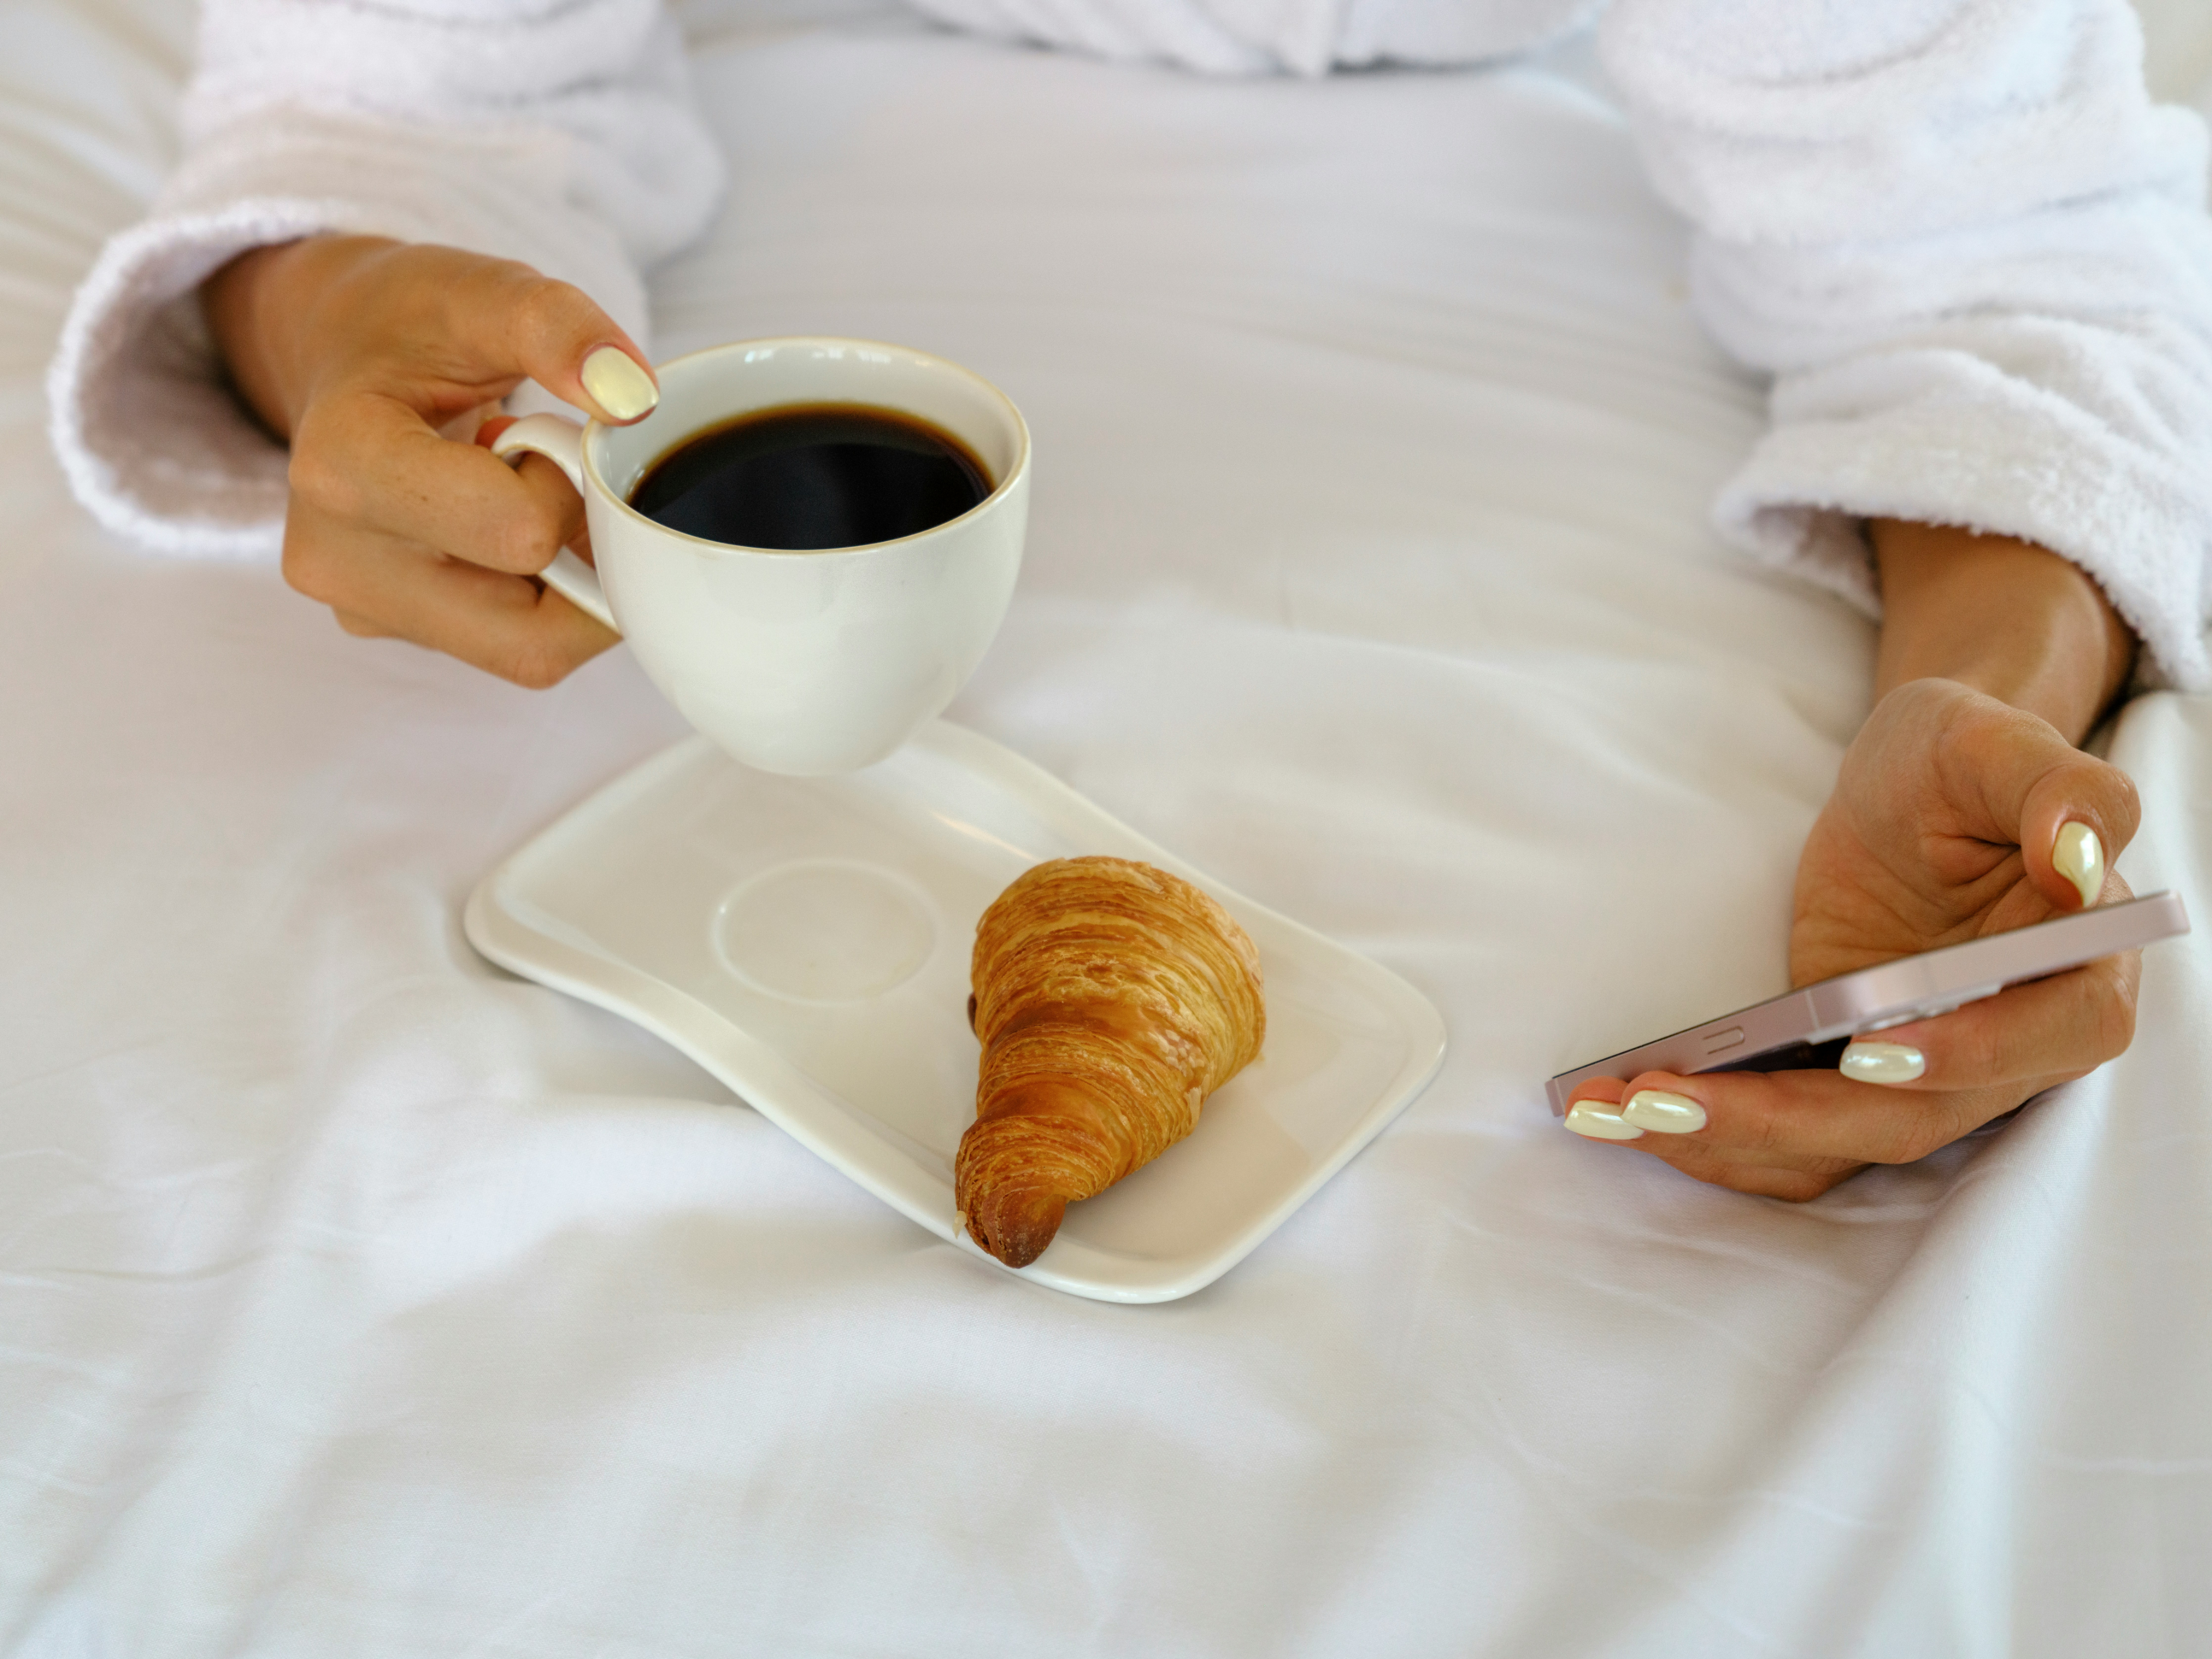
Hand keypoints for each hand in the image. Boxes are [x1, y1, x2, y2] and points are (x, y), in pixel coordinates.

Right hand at [202, 236, 662, 685]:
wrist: (345, 350)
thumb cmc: (411, 323)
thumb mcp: (481, 290)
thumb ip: (557, 326)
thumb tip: (631, 395)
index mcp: (344, 466)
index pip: (518, 533)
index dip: (568, 489)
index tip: (542, 435)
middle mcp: (337, 558)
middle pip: (533, 631)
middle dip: (583, 560)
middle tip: (556, 478)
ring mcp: (361, 607)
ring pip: (532, 654)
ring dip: (571, 584)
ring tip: (531, 496)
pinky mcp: (389, 630)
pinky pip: (512, 650)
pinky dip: (545, 598)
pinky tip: (511, 528)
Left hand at [1561, 525, 2144, 1198]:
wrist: (1912, 786)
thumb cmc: (1963, 758)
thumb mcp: (1997, 743)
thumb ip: (2061, 789)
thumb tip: (2081, 855)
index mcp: (2078, 970)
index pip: (2046, 1036)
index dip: (1967, 1054)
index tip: (1874, 1047)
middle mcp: (2010, 1048)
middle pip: (1910, 1118)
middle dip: (1782, 1118)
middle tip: (1665, 1097)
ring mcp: (1923, 1078)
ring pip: (1836, 1143)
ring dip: (1724, 1142)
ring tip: (1613, 1110)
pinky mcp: (1850, 1079)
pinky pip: (1789, 1137)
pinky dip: (1712, 1138)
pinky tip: (1621, 1111)